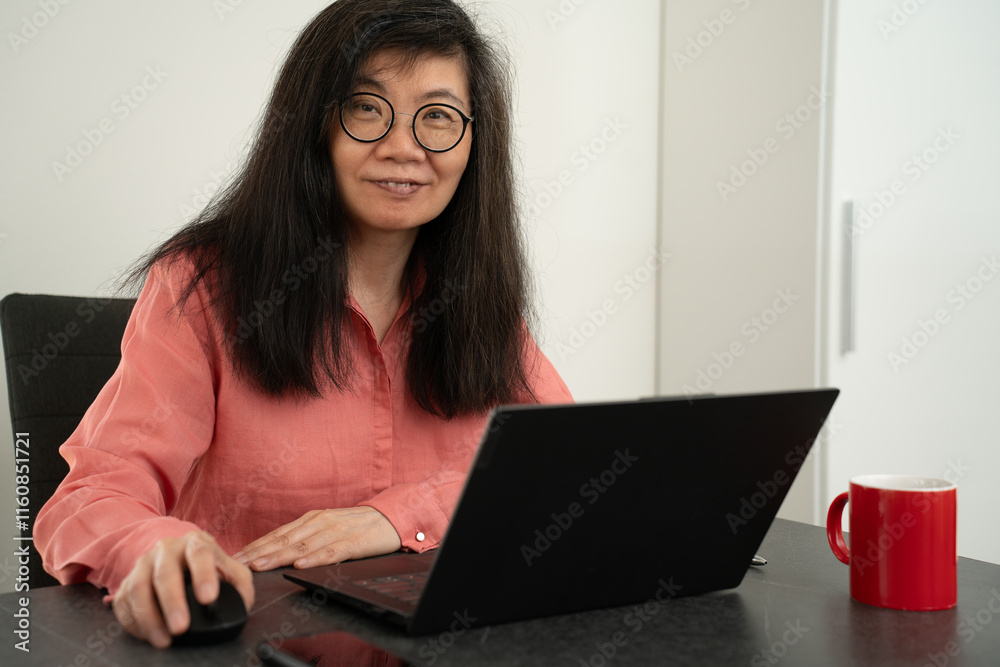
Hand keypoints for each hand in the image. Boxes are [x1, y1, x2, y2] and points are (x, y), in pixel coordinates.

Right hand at [112, 530, 253, 648]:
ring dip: (149, 617)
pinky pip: (124, 602)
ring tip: (163, 640)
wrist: (178, 557)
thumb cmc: (208, 567)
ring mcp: (144, 564)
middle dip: (172, 602)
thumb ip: (240, 585)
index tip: (208, 598)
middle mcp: (167, 550)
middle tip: (181, 627)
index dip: (203, 575)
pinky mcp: (127, 582)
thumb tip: (242, 605)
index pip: (200, 554)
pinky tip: (147, 635)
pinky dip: (134, 622)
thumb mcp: (230, 570)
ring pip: (139, 587)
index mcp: (196, 543)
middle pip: (165, 573)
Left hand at [234, 506, 401, 570]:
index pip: (278, 533)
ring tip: (260, 566)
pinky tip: (300, 565)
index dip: (256, 545)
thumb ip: (306, 536)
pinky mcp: (353, 542)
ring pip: (302, 546)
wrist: (391, 517)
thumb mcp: (328, 526)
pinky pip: (331, 552)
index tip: (237, 557)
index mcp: (312, 519)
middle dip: (260, 552)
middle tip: (239, 564)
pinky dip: (314, 559)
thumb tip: (278, 552)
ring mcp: (336, 531)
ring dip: (279, 556)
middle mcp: (320, 522)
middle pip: (285, 539)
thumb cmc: (358, 525)